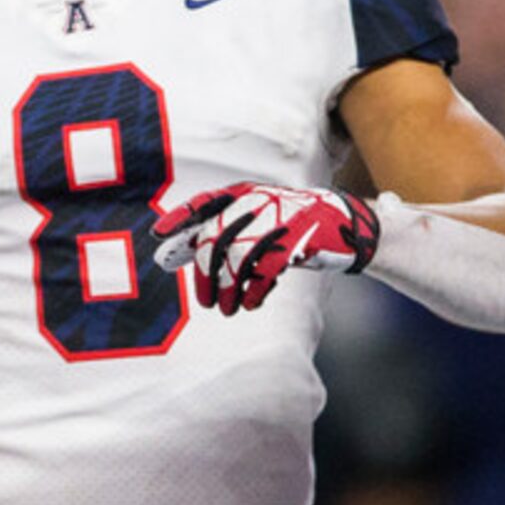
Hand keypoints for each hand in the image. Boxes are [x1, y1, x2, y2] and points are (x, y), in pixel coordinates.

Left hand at [152, 181, 382, 314]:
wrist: (346, 226)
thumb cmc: (289, 228)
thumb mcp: (254, 223)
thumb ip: (217, 233)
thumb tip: (172, 252)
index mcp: (244, 195)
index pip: (204, 203)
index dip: (180, 218)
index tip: (158, 235)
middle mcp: (258, 202)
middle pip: (216, 239)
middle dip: (206, 275)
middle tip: (205, 302)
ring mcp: (279, 219)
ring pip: (238, 257)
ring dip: (229, 289)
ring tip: (227, 309)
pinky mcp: (299, 239)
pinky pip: (266, 269)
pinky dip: (254, 291)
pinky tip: (251, 303)